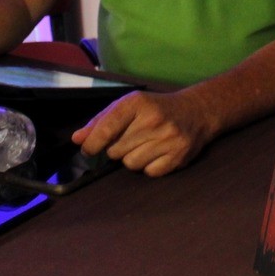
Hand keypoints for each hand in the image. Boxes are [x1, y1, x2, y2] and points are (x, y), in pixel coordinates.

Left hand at [71, 88, 217, 176]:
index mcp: (137, 103)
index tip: (87, 149)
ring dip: (132, 158)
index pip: (106, 128)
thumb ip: (100, 121)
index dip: (92, 143)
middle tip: (130, 139)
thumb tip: (78, 139)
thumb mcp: (128, 106)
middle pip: (115, 150)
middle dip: (117, 148)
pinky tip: (157, 153)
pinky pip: (149, 172)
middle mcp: (153, 119)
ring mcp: (168, 138)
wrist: (197, 111)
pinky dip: (149, 167)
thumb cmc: (156, 108)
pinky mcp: (179, 156)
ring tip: (145, 145)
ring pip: (131, 164)